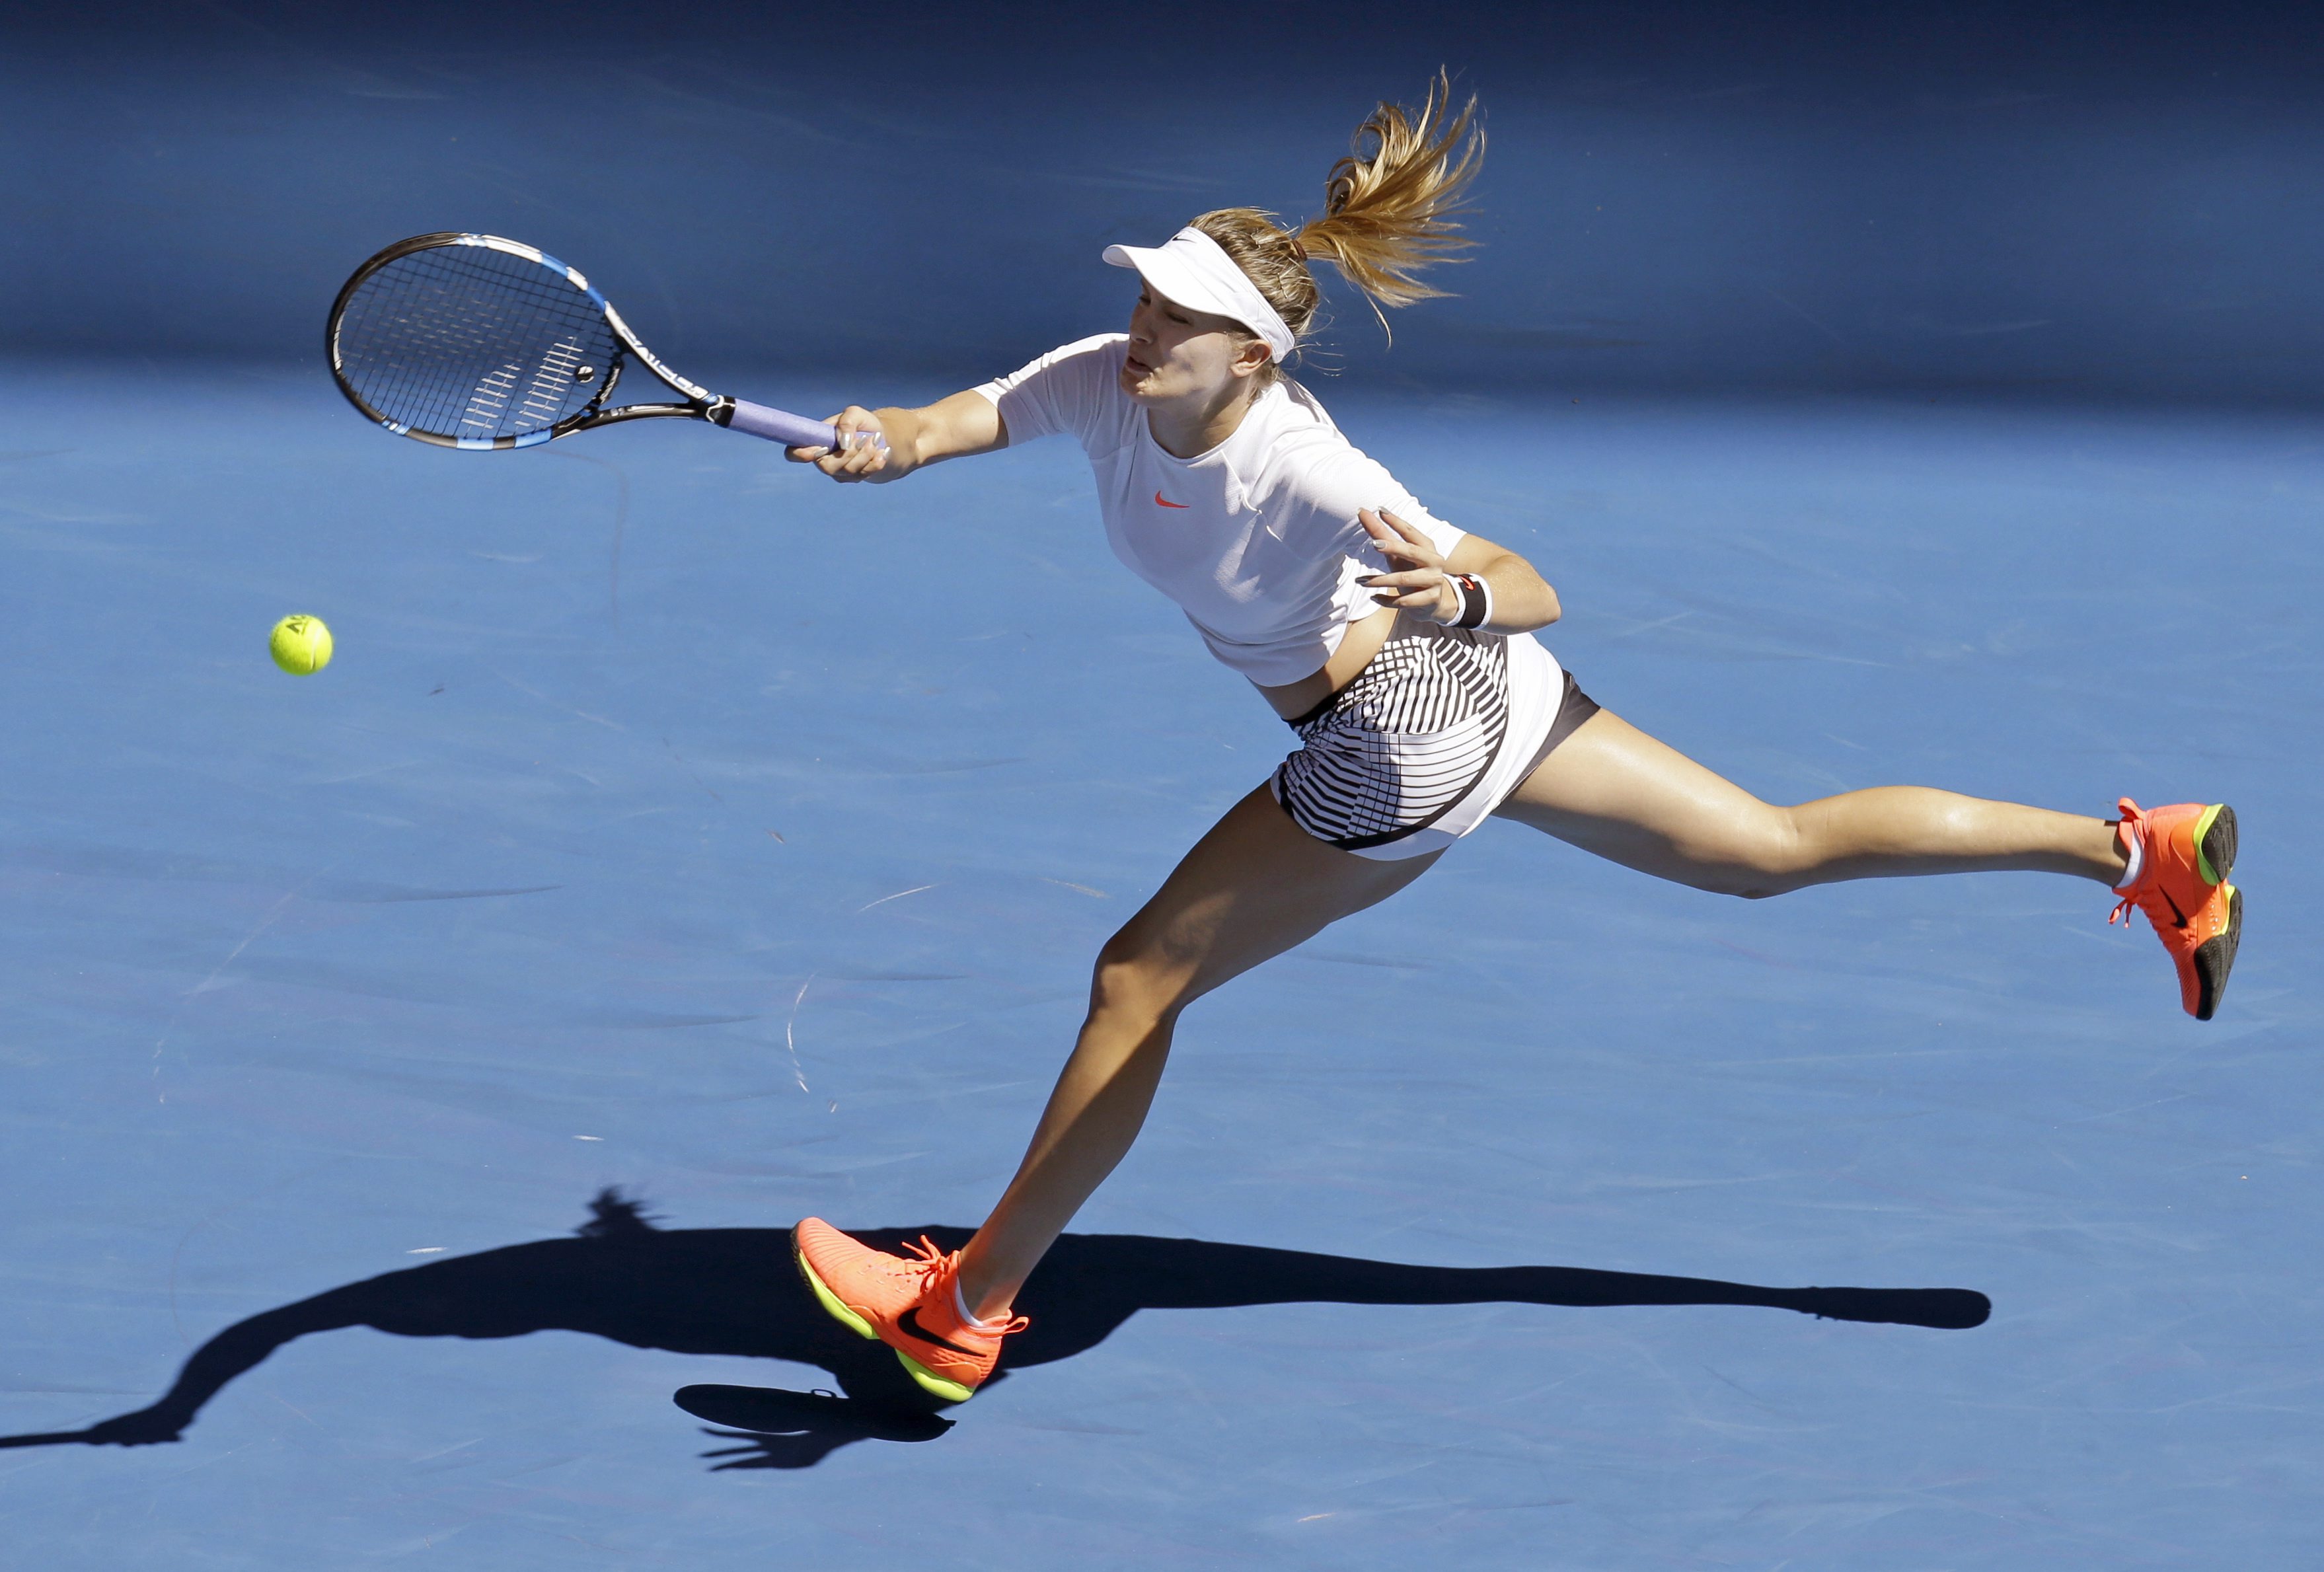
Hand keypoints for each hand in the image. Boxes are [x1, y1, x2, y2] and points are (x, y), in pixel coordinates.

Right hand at [785, 406, 889, 481]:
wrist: (880, 437)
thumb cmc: (862, 423)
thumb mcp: (855, 413)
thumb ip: (847, 422)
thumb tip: (843, 443)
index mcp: (815, 441)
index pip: (794, 453)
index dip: (799, 455)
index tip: (820, 448)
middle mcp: (823, 459)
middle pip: (826, 467)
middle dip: (849, 454)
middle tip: (864, 438)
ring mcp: (838, 472)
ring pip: (848, 471)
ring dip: (865, 454)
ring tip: (874, 441)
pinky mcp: (853, 478)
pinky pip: (863, 475)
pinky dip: (875, 462)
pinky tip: (881, 452)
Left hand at [1356, 507, 1459, 622]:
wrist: (1432, 602)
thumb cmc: (1412, 572)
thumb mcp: (1397, 556)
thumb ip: (1381, 535)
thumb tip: (1362, 512)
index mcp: (1427, 547)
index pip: (1411, 532)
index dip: (1397, 522)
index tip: (1380, 511)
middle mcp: (1434, 561)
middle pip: (1411, 552)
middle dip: (1393, 547)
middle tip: (1373, 544)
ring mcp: (1434, 580)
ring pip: (1404, 579)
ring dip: (1380, 580)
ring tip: (1360, 581)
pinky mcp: (1431, 599)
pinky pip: (1405, 601)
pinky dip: (1387, 600)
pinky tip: (1373, 598)